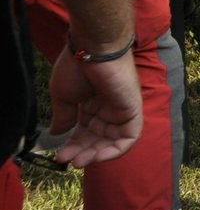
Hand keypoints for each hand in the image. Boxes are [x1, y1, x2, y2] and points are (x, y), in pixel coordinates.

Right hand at [48, 44, 142, 167]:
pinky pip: (129, 137)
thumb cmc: (77, 67)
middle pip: (98, 138)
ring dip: (97, 154)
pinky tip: (97, 157)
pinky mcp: (133, 109)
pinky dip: (116, 150)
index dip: (73, 146)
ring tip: (80, 161)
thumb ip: (64, 117)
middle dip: (83, 152)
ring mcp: (121, 109)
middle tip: (68, 160)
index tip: (59, 157)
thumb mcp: (64, 96)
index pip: (84, 132)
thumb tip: (57, 134)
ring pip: (112, 141)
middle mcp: (108, 108)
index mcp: (91, 103)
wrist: (93, 49)